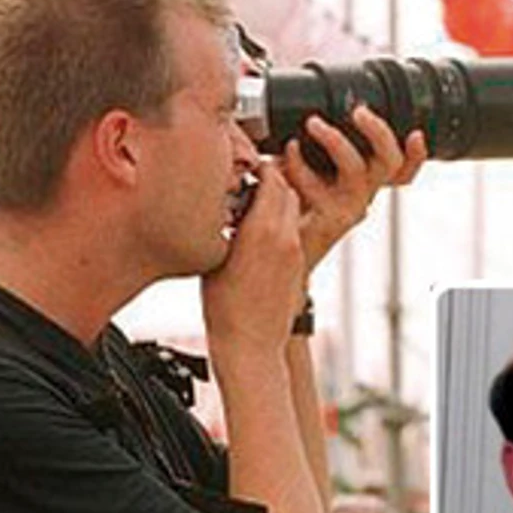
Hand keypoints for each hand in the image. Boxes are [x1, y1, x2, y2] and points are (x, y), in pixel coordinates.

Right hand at [202, 159, 303, 355]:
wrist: (250, 346)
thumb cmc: (224, 309)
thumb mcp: (214, 257)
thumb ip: (226, 224)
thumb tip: (227, 202)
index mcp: (263, 230)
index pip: (272, 178)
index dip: (258, 168)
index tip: (243, 167)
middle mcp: (286, 237)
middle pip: (286, 190)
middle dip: (270, 181)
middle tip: (247, 182)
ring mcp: (295, 252)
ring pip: (291, 210)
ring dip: (275, 202)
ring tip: (250, 208)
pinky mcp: (297, 266)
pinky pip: (291, 232)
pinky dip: (278, 225)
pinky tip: (256, 236)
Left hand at [281, 105, 425, 271]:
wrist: (275, 250)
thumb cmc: (290, 206)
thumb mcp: (307, 174)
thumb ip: (317, 153)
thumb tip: (315, 118)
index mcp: (364, 184)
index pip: (402, 171)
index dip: (416, 155)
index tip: (415, 133)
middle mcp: (362, 196)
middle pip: (391, 162)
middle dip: (379, 131)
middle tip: (359, 111)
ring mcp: (349, 209)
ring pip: (358, 169)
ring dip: (335, 140)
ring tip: (313, 123)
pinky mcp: (328, 221)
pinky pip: (318, 187)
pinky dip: (300, 165)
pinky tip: (288, 151)